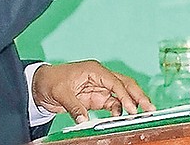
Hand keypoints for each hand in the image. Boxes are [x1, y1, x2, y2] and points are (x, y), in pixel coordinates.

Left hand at [31, 60, 154, 123]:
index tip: (132, 109)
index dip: (125, 95)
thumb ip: (74, 106)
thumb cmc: (50, 80)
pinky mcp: (96, 98)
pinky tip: (122, 119)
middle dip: (138, 96)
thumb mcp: (61, 93)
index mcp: (93, 70)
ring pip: (122, 95)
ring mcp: (99, 88)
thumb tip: (85, 120)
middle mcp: (100, 77)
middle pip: (125, 85)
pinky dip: (120, 111)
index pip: (115, 82)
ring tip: (142, 116)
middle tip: (150, 109)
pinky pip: (113, 104)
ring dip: (132, 104)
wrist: (40, 85)